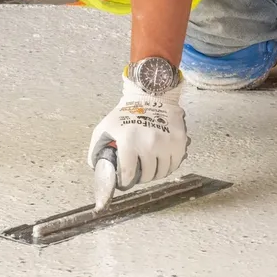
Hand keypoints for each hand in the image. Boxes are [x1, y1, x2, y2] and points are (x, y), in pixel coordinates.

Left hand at [87, 72, 187, 189]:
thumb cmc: (126, 113)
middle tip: (138, 172)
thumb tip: (98, 169)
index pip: (129, 175)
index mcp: (129, 142)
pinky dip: (168, 166)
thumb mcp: (105, 128)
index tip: (125, 181)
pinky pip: (175, 164)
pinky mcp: (179, 141)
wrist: (151, 95)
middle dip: (141, 177)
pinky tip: (160, 160)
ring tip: (149, 166)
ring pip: (163, 172)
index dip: (125, 182)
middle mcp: (149, 144)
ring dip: (155, 173)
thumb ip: (97, 150)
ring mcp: (166, 143)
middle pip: (147, 176)